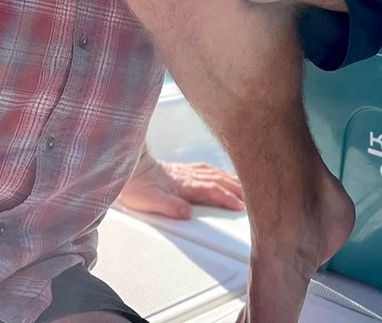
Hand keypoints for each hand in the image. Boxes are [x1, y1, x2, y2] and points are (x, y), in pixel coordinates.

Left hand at [116, 151, 244, 218]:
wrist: (128, 168)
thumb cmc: (136, 186)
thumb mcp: (150, 201)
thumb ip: (170, 206)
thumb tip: (188, 213)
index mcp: (184, 184)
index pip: (212, 191)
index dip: (228, 198)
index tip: (241, 206)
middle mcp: (189, 176)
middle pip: (219, 181)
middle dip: (237, 188)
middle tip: (253, 197)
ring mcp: (187, 171)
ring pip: (215, 174)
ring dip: (231, 180)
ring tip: (244, 186)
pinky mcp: (182, 169)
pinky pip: (208, 169)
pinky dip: (220, 172)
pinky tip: (222, 174)